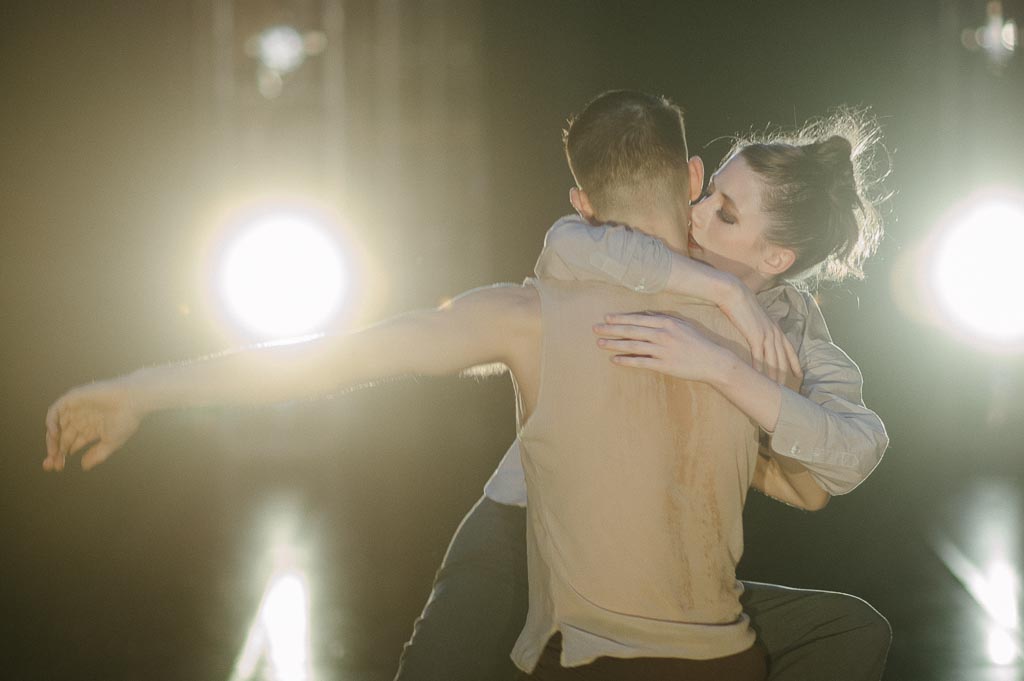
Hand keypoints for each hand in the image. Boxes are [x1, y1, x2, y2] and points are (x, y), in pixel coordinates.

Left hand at [44, 380, 141, 471]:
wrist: (132, 399)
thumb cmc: (126, 419)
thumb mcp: (112, 442)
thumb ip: (97, 454)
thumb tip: (83, 466)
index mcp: (91, 429)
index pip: (72, 444)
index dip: (63, 455)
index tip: (58, 468)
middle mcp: (82, 419)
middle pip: (62, 437)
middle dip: (55, 451)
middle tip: (51, 464)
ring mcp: (76, 408)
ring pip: (57, 426)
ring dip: (52, 439)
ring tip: (53, 452)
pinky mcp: (73, 398)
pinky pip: (55, 410)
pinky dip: (51, 422)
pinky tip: (54, 434)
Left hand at [593, 312, 733, 383]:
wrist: (712, 361)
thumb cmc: (696, 342)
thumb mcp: (681, 325)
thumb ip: (662, 319)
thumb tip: (645, 314)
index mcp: (666, 322)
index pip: (638, 319)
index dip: (621, 319)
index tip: (607, 318)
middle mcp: (663, 334)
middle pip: (632, 330)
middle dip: (612, 329)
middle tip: (595, 329)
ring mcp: (663, 350)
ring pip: (633, 345)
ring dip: (614, 344)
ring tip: (600, 344)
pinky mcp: (664, 365)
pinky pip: (641, 362)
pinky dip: (626, 361)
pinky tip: (614, 360)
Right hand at [718, 283, 801, 384]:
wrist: (735, 294)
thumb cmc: (743, 305)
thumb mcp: (758, 316)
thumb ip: (762, 326)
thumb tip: (760, 334)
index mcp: (776, 328)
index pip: (790, 349)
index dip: (795, 363)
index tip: (799, 374)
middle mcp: (775, 332)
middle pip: (782, 359)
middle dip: (785, 375)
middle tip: (786, 390)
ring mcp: (766, 334)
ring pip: (773, 360)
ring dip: (773, 376)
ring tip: (774, 390)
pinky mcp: (755, 336)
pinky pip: (759, 356)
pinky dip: (759, 369)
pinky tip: (759, 378)